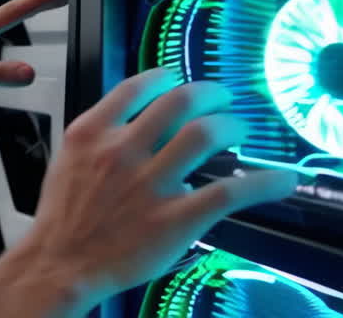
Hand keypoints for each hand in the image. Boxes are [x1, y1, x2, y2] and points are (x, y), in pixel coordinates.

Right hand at [17, 67, 298, 311]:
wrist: (60, 264)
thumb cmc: (63, 218)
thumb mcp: (67, 161)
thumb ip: (99, 138)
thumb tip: (134, 122)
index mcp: (91, 133)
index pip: (137, 87)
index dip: (166, 77)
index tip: (178, 80)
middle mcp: (121, 150)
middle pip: (179, 101)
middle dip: (210, 93)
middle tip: (222, 98)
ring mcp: (150, 184)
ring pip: (205, 134)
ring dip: (232, 126)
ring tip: (240, 128)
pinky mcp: (175, 219)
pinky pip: (229, 191)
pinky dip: (264, 182)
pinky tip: (282, 180)